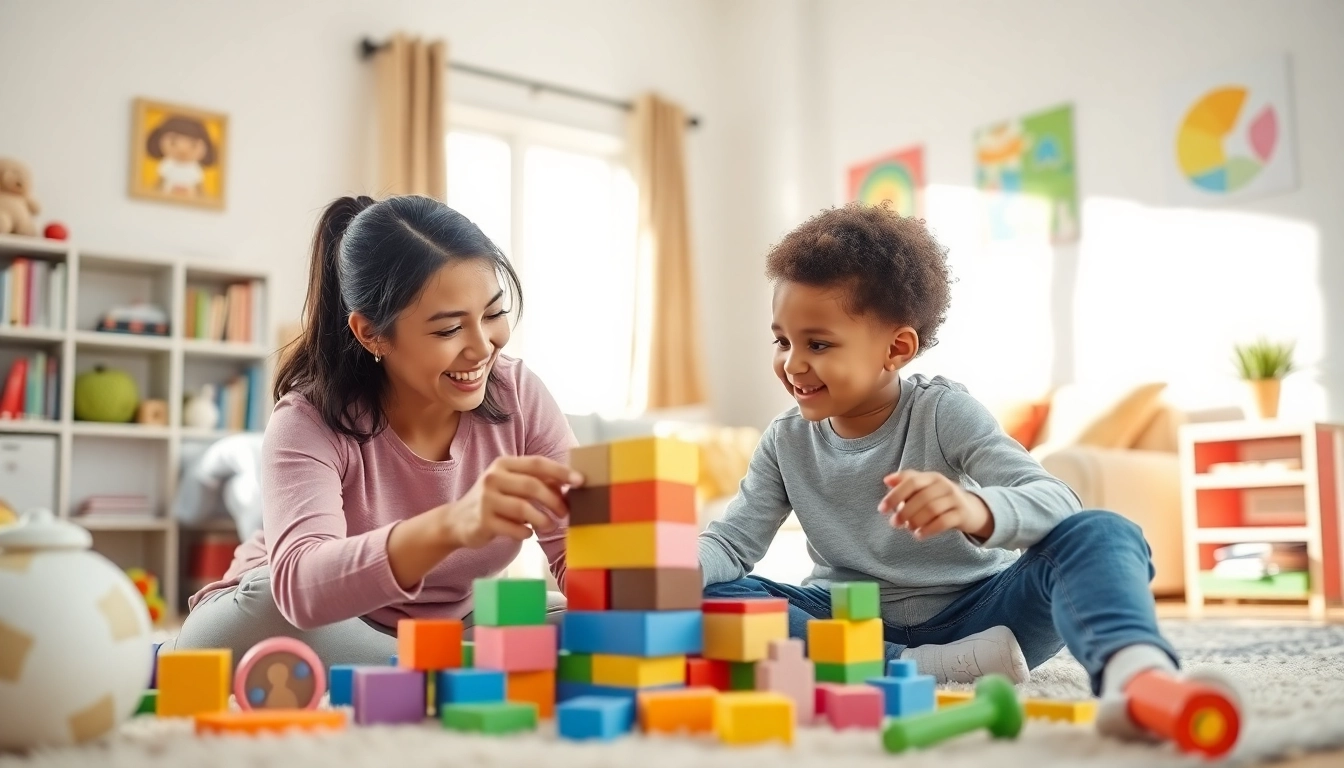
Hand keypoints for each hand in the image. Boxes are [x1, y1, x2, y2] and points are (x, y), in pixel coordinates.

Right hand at [441, 456, 581, 548]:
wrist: (456, 521)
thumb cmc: (493, 501)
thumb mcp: (511, 484)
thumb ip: (536, 481)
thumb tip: (568, 483)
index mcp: (503, 464)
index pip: (537, 463)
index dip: (561, 472)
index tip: (580, 481)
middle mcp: (493, 478)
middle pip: (532, 486)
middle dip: (554, 500)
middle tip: (565, 512)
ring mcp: (486, 499)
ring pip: (524, 508)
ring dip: (542, 519)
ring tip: (548, 525)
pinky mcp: (483, 521)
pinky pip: (514, 528)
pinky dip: (526, 532)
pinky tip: (527, 533)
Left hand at [878, 470, 993, 540]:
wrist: (972, 510)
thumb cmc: (941, 498)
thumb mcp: (925, 487)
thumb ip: (906, 482)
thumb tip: (886, 479)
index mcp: (932, 477)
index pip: (911, 482)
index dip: (895, 495)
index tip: (882, 509)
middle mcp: (944, 485)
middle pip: (920, 497)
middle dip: (904, 511)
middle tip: (894, 523)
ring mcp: (955, 499)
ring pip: (932, 509)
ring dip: (915, 521)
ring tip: (908, 528)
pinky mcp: (962, 514)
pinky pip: (943, 522)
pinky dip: (928, 529)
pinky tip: (919, 535)